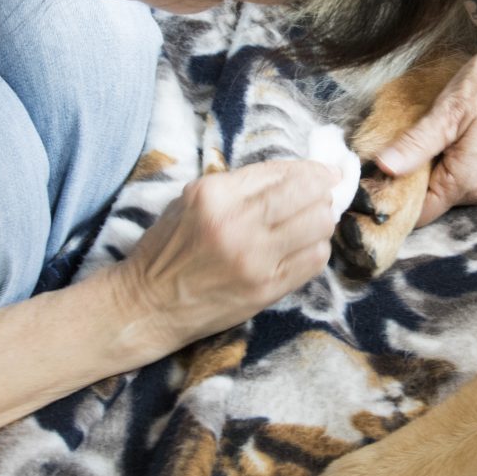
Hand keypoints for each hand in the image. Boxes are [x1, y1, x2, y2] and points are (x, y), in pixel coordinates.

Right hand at [115, 160, 338, 352]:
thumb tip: (297, 173)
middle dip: (323, 192)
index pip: (283, 172)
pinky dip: (315, 249)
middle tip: (322, 196)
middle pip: (310, 195)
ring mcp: (255, 259)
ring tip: (308, 224)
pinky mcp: (267, 289)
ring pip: (320, 226)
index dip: (314, 170)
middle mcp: (237, 224)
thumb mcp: (193, 200)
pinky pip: (315, 260)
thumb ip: (242, 185)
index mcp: (216, 195)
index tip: (327, 172)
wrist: (149, 305)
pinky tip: (300, 249)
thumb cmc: (170, 249)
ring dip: (321, 221)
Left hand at [376, 6, 476, 225]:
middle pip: (427, 202)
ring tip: (410, 141)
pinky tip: (431, 139)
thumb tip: (383, 168)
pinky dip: (436, 163)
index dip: (391, 200)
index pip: (418, 214)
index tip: (368, 180)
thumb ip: (416, 145)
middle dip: (404, 183)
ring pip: (439, 189)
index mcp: (466, 181)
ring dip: (420, 171)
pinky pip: (452, 177)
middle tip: (383, 153)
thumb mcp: (449, 111)